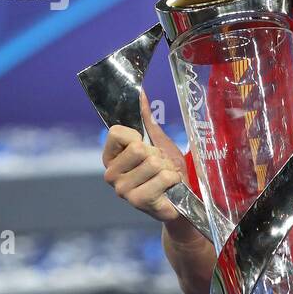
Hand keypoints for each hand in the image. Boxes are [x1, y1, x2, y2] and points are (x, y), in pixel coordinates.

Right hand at [101, 90, 187, 222]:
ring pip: (153, 163)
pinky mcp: (138, 201)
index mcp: (110, 157)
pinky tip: (169, 188)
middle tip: (160, 166)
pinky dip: (173, 180)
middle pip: (137, 147)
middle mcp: (111, 175)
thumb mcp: (157, 141)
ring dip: (167, 168)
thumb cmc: (166, 170)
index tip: (145, 147)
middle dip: (157, 154)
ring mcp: (122, 190)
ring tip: (165, 177)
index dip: (137, 136)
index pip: (116, 132)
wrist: (182, 199)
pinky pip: (163, 177)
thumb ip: (146, 119)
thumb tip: (140, 92)